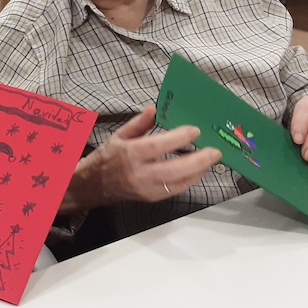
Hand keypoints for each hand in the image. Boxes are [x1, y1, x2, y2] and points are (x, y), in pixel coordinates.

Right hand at [60, 106, 221, 213]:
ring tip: (210, 159)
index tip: (195, 130)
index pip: (158, 145)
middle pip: (174, 169)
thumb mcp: (118, 136)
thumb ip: (139, 123)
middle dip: (198, 160)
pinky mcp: (151, 198)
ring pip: (179, 183)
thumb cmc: (107, 158)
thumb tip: (154, 109)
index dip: (179, 138)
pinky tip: (198, 171)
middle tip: (214, 151)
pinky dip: (190, 180)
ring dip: (198, 171)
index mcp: (129, 153)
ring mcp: (145, 189)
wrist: (92, 185)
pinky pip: (175, 190)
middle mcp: (138, 173)